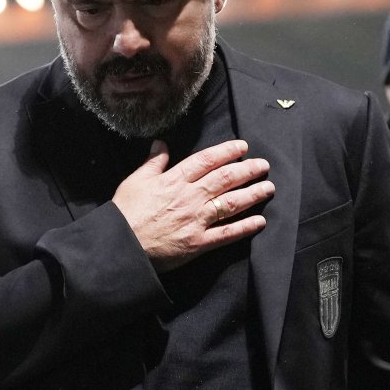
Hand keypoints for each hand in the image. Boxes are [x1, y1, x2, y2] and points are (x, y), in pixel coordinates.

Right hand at [113, 139, 273, 272]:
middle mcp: (190, 197)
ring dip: (252, 194)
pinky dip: (245, 227)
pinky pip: (227, 233)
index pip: (206, 160)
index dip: (227, 151)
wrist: (121, 246)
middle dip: (248, 170)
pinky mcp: (198, 242)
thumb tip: (160, 143)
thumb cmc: (126, 213)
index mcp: (174, 180)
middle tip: (263, 165)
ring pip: (231, 203)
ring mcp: (196, 220)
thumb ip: (152, 162)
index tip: (242, 147)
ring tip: (268, 187)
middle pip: (225, 179)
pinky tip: (260, 222)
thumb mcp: (135, 181)